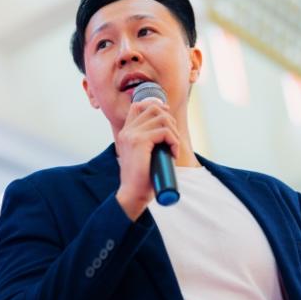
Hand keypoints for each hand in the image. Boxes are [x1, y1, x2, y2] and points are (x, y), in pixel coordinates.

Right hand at [115, 97, 180, 220]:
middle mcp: (127, 131)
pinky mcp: (139, 142)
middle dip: (169, 121)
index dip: (155, 105)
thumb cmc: (142, 178)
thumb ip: (150, 140)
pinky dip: (174, 142)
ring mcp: (131, 135)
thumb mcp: (145, 153)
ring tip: (173, 148)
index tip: (167, 115)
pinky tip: (172, 153)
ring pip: (161, 119)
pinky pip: (164, 132)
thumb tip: (168, 126)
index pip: (138, 106)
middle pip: (153, 109)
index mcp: (126, 132)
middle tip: (173, 139)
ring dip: (173, 132)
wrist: (133, 194)